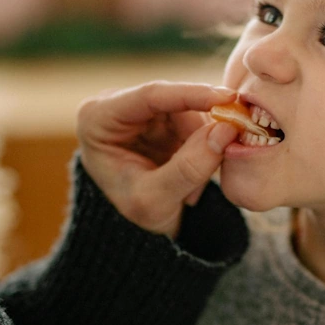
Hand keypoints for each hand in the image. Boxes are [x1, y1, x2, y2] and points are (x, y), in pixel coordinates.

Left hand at [76, 81, 239, 237]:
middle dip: (202, 130)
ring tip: (193, 189)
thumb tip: (225, 130)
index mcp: (97, 119)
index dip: (191, 94)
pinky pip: (195, 120)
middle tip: (225, 156)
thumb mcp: (156, 201)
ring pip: (189, 111)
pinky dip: (204, 147)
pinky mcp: (161, 117)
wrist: (136, 230)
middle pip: (173, 103)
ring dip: (203, 145)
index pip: (149, 96)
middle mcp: (116, 105)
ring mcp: (140, 110)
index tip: (227, 99)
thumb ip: (188, 168)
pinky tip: (195, 179)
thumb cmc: (134, 216)